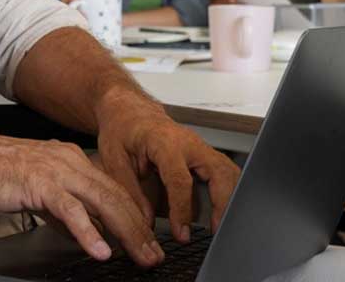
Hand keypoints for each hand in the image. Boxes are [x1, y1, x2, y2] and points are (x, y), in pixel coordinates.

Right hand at [0, 129, 165, 265]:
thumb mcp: (36, 190)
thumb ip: (61, 209)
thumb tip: (82, 232)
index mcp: (71, 160)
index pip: (114, 190)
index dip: (135, 217)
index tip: (148, 240)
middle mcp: (70, 162)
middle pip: (117, 197)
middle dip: (140, 229)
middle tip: (154, 254)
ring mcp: (56, 171)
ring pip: (103, 202)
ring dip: (126, 232)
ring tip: (141, 255)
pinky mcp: (39, 183)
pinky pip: (71, 210)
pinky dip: (89, 232)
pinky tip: (101, 250)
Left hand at [93, 96, 240, 243]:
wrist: (131, 111)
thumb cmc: (121, 129)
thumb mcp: (114, 160)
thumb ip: (131, 192)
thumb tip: (144, 223)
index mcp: (164, 142)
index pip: (181, 180)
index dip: (182, 209)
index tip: (181, 233)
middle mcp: (189, 143)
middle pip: (219, 172)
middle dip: (223, 203)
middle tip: (217, 231)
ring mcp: (200, 147)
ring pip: (228, 171)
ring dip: (230, 198)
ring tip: (221, 226)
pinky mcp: (204, 154)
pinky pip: (225, 172)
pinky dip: (228, 192)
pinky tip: (221, 212)